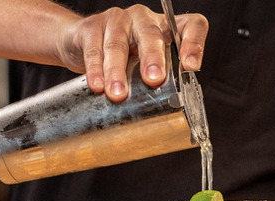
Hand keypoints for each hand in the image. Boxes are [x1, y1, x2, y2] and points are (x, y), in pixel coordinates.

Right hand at [56, 5, 206, 100]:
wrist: (80, 41)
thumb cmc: (123, 57)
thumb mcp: (146, 65)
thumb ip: (160, 80)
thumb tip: (170, 108)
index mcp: (166, 28)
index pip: (191, 26)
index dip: (194, 44)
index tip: (191, 66)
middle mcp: (144, 19)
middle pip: (151, 35)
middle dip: (152, 58)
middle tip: (153, 79)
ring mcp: (118, 20)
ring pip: (118, 44)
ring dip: (118, 71)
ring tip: (118, 94)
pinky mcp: (92, 26)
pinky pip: (94, 48)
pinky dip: (95, 69)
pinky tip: (97, 85)